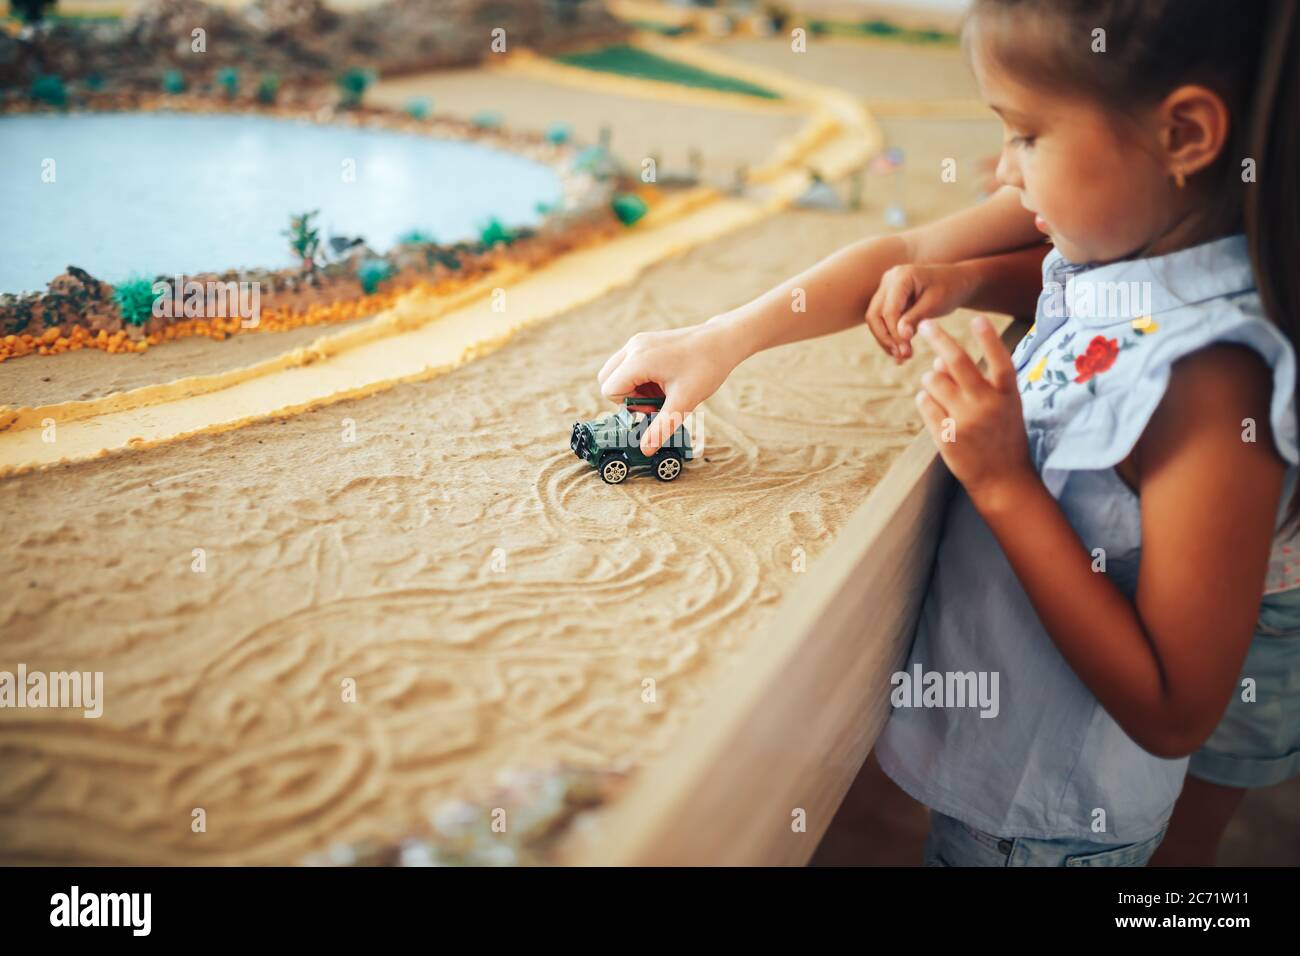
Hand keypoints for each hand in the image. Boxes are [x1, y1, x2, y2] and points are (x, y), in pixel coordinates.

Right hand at [597, 321, 741, 455]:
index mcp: (638, 360)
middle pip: (607, 380)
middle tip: (655, 400)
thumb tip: (645, 450)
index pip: (610, 391)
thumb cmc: (706, 367)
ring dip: (633, 388)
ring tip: (661, 391)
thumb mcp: (684, 401)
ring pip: (616, 372)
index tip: (655, 407)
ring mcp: (638, 342)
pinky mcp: (645, 342)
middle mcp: (633, 347)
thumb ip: (662, 427)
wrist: (723, 340)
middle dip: (627, 397)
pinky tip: (664, 381)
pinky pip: (629, 365)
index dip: (629, 407)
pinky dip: (640, 378)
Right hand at [865, 263, 977, 363]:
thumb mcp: (935, 304)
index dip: (895, 334)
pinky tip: (900, 352)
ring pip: (875, 320)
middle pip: (875, 315)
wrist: (957, 281)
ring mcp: (885, 288)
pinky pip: (882, 320)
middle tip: (902, 357)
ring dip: (886, 340)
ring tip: (901, 358)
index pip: (889, 311)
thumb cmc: (950, 290)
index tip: (906, 353)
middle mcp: (888, 279)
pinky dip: (890, 336)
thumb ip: (915, 319)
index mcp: (901, 276)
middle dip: (886, 339)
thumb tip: (900, 337)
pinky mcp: (887, 299)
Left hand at [914, 316, 1035, 507]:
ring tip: (939, 389)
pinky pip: (924, 402)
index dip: (989, 338)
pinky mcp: (944, 434)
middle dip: (938, 338)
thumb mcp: (1001, 406)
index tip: (977, 318)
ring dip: (931, 377)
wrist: (1002, 479)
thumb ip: (977, 381)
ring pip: (933, 380)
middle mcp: (987, 404)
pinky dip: (925, 399)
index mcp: (1007, 395)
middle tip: (925, 324)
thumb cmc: (1002, 436)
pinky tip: (935, 408)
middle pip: (958, 361)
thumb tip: (941, 358)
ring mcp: (964, 420)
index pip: (1000, 360)